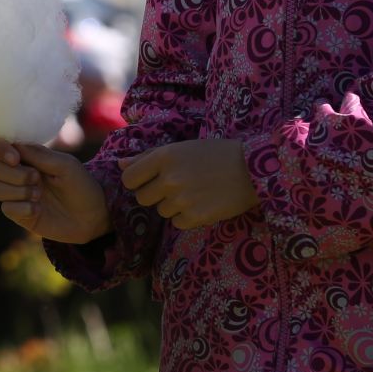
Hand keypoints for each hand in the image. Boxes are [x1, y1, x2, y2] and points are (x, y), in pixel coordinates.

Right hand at [0, 137, 109, 244]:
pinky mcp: (19, 215)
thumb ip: (39, 155)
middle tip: (36, 178)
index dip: (0, 150)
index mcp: (27, 156)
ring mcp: (16, 194)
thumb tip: (14, 145)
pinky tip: (38, 210)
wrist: (93, 216)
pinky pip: (5, 208)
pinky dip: (22, 208)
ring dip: (15, 191)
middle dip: (11, 173)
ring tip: (38, 195)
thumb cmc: (81, 185)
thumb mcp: (65, 165)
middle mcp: (17, 173)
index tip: (16, 158)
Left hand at [119, 138, 259, 230]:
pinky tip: (203, 203)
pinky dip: (188, 217)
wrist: (252, 169)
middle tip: (177, 185)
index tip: (150, 180)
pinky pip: (178, 223)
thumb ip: (148, 157)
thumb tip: (120, 164)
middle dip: (156, 194)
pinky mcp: (196, 217)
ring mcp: (182, 199)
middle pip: (143, 198)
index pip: (129, 178)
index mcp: (164, 156)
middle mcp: (169, 178)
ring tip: (195, 192)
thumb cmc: (215, 154)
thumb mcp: (181, 148)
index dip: (138, 181)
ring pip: (161, 211)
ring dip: (173, 205)